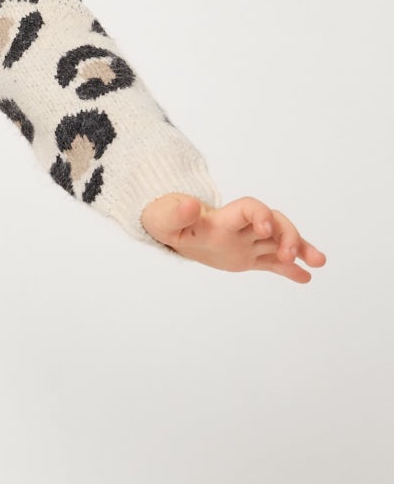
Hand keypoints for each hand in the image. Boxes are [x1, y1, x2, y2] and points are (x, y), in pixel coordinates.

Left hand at [140, 193, 326, 281]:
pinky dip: (290, 270)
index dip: (261, 214)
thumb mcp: (165, 218)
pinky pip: (272, 263)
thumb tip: (188, 205)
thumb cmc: (168, 220)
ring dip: (301, 249)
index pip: (250, 208)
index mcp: (224, 217)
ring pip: (280, 243)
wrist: (173, 228)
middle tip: (291, 255)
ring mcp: (248, 242)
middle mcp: (242, 227)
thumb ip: (175, 213)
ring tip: (319, 263)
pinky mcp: (248, 257)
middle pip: (275, 223)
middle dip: (287, 235)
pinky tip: (306, 278)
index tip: (264, 229)